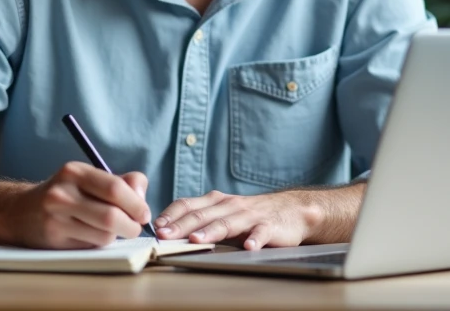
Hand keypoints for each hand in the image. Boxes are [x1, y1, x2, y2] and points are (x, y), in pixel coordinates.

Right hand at [4, 162, 151, 248]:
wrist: (20, 212)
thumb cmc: (66, 194)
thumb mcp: (89, 179)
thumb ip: (122, 182)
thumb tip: (142, 197)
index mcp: (75, 172)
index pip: (115, 188)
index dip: (136, 204)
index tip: (144, 213)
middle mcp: (62, 193)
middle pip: (112, 216)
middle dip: (131, 225)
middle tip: (135, 227)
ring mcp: (55, 218)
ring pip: (104, 235)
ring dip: (115, 236)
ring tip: (110, 230)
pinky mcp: (54, 240)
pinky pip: (91, 247)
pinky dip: (100, 244)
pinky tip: (92, 236)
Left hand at [153, 189, 321, 250]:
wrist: (292, 210)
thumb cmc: (252, 215)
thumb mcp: (224, 213)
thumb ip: (202, 219)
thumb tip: (169, 231)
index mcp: (216, 202)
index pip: (188, 204)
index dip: (172, 214)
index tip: (157, 226)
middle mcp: (230, 205)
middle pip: (202, 214)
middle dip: (181, 225)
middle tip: (166, 236)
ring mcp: (250, 215)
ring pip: (227, 222)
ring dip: (210, 231)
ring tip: (196, 240)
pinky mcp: (269, 226)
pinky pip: (261, 232)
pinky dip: (255, 239)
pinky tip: (249, 247)